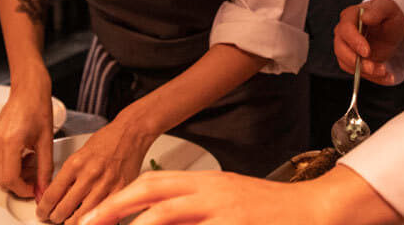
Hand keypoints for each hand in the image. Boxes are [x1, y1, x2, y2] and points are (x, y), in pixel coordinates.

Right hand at [0, 68, 53, 198]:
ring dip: (14, 174)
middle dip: (18, 184)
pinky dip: (10, 164)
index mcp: (11, 141)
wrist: (29, 87)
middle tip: (34, 179)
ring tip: (32, 163)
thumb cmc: (39, 106)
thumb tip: (43, 185)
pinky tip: (25, 154)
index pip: (10, 178)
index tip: (34, 189)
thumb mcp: (47, 139)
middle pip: (1, 178)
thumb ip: (45, 166)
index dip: (22, 188)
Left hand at [36, 112, 155, 223]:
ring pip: (80, 219)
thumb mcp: (80, 153)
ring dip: (71, 221)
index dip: (43, 209)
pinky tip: (89, 214)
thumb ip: (68, 176)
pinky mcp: (120, 191)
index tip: (42, 212)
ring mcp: (106, 185)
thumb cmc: (108, 139)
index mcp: (76, 164)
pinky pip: (101, 214)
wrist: (132, 132)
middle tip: (55, 216)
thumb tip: (55, 196)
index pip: (51, 196)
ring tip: (70, 218)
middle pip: (62, 212)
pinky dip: (93, 218)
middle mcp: (89, 175)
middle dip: (55, 218)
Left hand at [80, 167, 403, 224]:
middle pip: (153, 194)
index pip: (152, 185)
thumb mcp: (225, 204)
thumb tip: (154, 221)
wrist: (312, 210)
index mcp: (205, 183)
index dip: (117, 201)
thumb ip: (191, 212)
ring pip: (168, 216)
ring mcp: (224, 210)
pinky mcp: (237, 224)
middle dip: (115, 211)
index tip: (90, 219)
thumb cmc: (266, 211)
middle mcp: (210, 192)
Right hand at [334, 0, 403, 84]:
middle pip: (340, 49)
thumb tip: (365, 17)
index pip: (345, 29)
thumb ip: (378, 11)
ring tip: (386, 73)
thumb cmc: (388, 15)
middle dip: (357, 62)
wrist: (392, 28)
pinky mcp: (352, 61)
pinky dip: (372, 78)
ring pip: (347, 64)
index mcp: (350, 16)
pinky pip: (357, 73)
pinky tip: (387, 76)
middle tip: (376, 68)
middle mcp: (343, 32)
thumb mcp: (388, 9)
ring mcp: (346, 47)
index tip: (367, 52)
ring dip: (366, 72)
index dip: (354, 41)